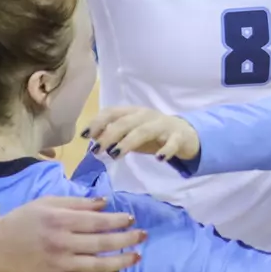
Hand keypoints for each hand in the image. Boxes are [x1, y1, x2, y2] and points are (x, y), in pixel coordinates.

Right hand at [0, 196, 146, 271]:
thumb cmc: (21, 221)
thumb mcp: (45, 204)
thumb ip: (76, 203)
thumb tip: (105, 203)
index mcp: (60, 221)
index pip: (98, 222)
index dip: (118, 221)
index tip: (131, 219)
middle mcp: (63, 243)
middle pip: (103, 243)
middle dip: (127, 239)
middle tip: (143, 236)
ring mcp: (61, 265)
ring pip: (99, 266)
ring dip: (121, 262)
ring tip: (135, 257)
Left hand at [83, 107, 200, 162]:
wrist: (184, 133)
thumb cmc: (152, 134)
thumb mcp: (130, 133)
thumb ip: (113, 135)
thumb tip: (92, 139)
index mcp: (132, 112)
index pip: (112, 112)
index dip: (98, 122)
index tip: (85, 136)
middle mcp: (146, 115)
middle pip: (125, 122)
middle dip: (108, 135)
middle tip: (96, 151)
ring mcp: (162, 125)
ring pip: (144, 130)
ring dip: (128, 142)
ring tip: (116, 155)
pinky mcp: (178, 137)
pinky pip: (172, 142)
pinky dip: (166, 150)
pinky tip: (160, 159)